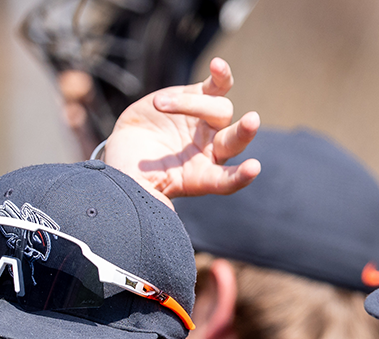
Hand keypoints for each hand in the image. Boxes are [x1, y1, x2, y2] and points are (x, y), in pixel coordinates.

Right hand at [102, 57, 261, 206]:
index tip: (253, 168)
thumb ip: (153, 205)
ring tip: (160, 107)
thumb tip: (159, 232)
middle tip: (252, 121)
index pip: (226, 181)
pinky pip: (218, 85)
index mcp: (200, 178)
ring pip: (217, 110)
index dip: (239, 176)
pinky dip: (221, 75)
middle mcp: (210, 151)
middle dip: (243, 133)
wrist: (125, 149)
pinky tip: (219, 65)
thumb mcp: (140, 194)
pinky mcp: (198, 97)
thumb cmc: (133, 177)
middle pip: (233, 141)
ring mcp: (206, 123)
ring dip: (189, 105)